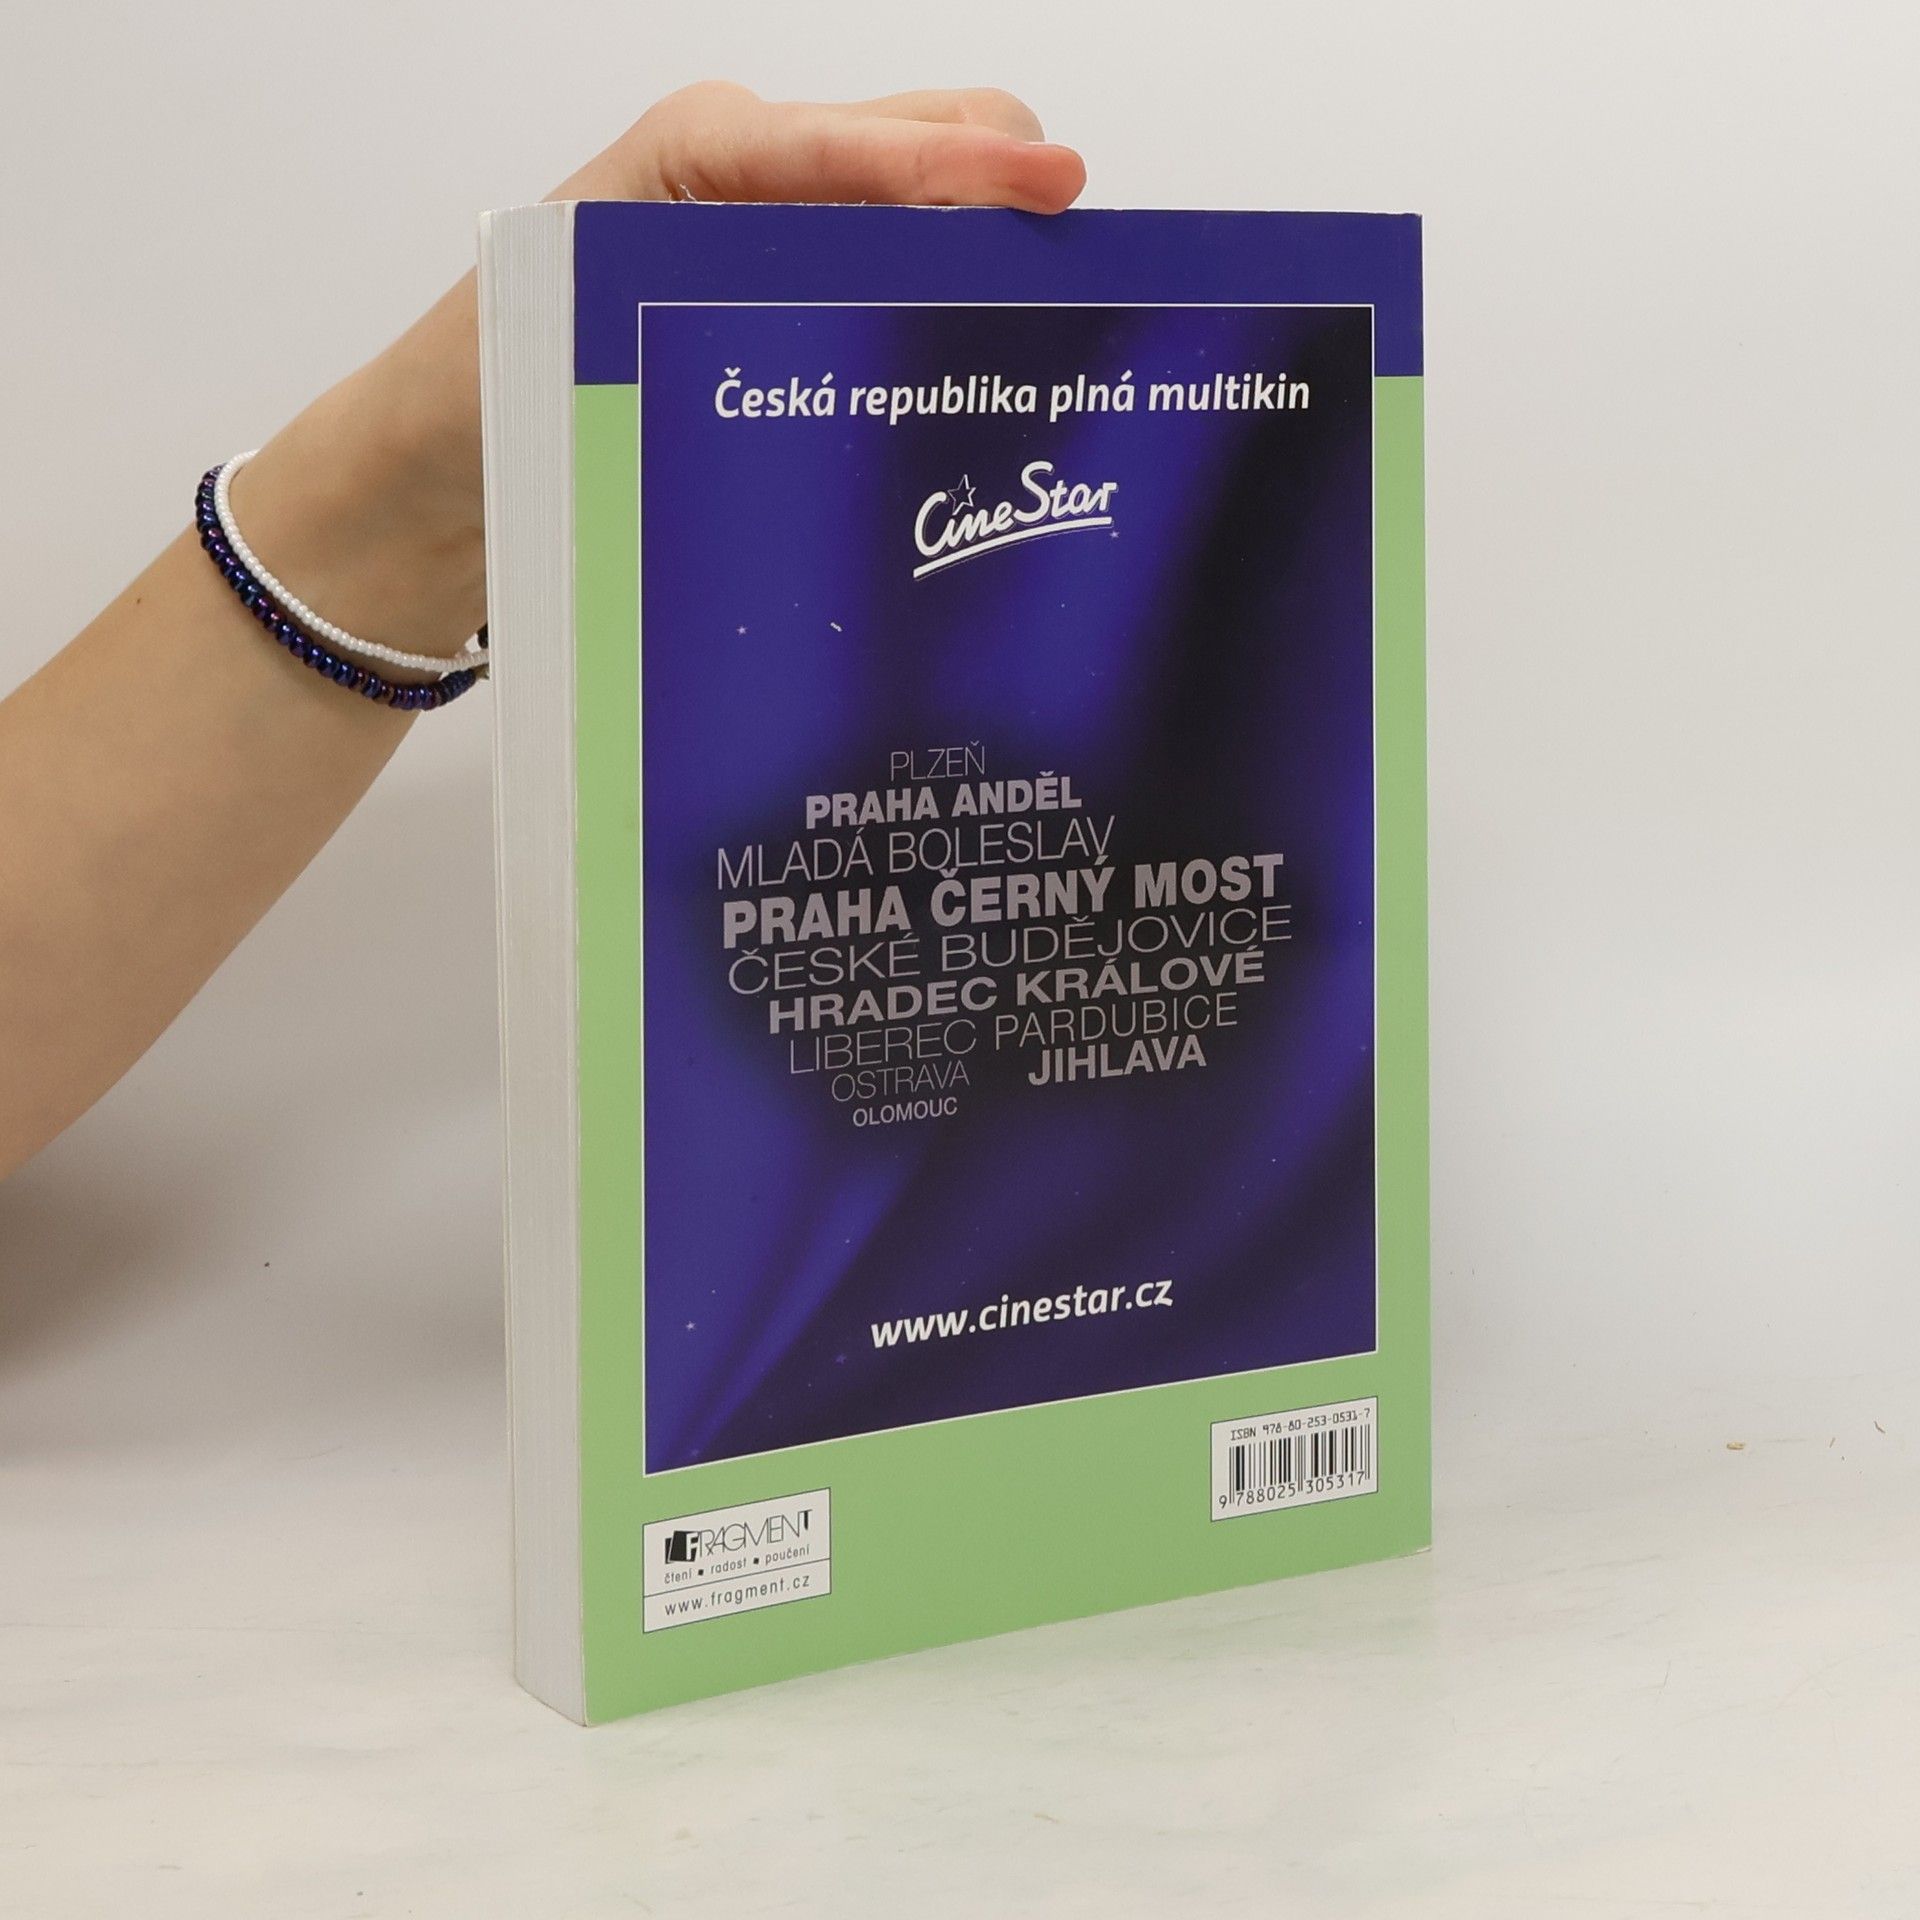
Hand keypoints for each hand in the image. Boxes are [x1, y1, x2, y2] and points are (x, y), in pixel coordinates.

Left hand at [242, 85, 1085, 659]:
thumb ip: (695, 295)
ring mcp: (776, 244)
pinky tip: (992, 360)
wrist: (433, 479)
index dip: (957, 166)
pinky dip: (956, 304)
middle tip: (1078, 272)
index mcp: (695, 153)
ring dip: (992, 248)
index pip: (853, 143)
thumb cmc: (484, 394)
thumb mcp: (576, 325)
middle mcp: (748, 182)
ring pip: (924, 213)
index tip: (1050, 189)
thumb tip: (851, 296)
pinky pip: (896, 284)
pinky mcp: (788, 310)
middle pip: (919, 140)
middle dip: (1003, 183)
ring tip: (1059, 323)